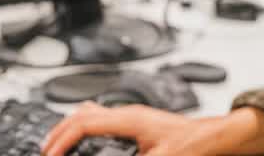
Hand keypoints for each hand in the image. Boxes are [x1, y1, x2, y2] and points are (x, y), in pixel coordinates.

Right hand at [41, 103, 263, 155]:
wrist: (216, 136)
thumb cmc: (195, 143)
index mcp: (130, 118)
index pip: (85, 122)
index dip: (63, 139)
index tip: (51, 154)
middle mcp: (129, 112)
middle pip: (82, 113)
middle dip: (59, 131)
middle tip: (46, 150)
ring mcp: (132, 115)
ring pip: (91, 112)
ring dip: (71, 127)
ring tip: (58, 145)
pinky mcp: (137, 123)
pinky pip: (102, 118)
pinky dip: (86, 128)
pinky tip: (85, 139)